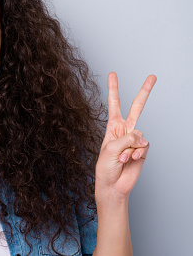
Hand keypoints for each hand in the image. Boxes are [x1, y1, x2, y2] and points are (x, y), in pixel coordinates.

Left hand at [95, 72, 156, 200]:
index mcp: (112, 127)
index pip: (114, 104)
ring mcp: (135, 140)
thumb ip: (126, 138)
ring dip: (129, 149)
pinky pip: (144, 146)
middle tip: (153, 76)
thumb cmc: (105, 167)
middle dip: (145, 91)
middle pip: (137, 107)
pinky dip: (137, 153)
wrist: (113, 185)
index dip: (114, 88)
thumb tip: (141, 137)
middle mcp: (125, 130)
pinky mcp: (143, 150)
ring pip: (139, 135)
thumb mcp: (110, 148)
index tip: (113, 73)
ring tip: (122, 158)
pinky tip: (131, 160)